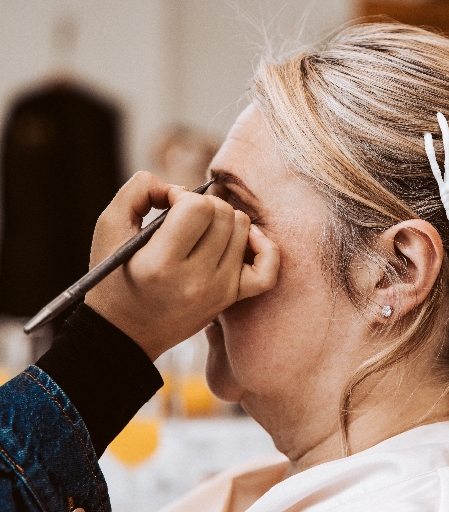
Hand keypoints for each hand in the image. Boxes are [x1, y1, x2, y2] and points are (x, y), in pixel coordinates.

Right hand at [85, 172, 278, 360]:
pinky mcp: (231, 298)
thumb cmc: (114, 276)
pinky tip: (244, 239)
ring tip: (200, 231)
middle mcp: (196, 280)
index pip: (198, 207)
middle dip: (203, 205)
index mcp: (161, 264)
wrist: (126, 333)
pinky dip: (262, 246)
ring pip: (244, 228)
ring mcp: (219, 291)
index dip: (182, 195)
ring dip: (224, 220)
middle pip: (224, 214)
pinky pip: (268, 268)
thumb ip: (139, 191)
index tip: (167, 206)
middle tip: (182, 218)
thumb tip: (177, 187)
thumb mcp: (109, 228)